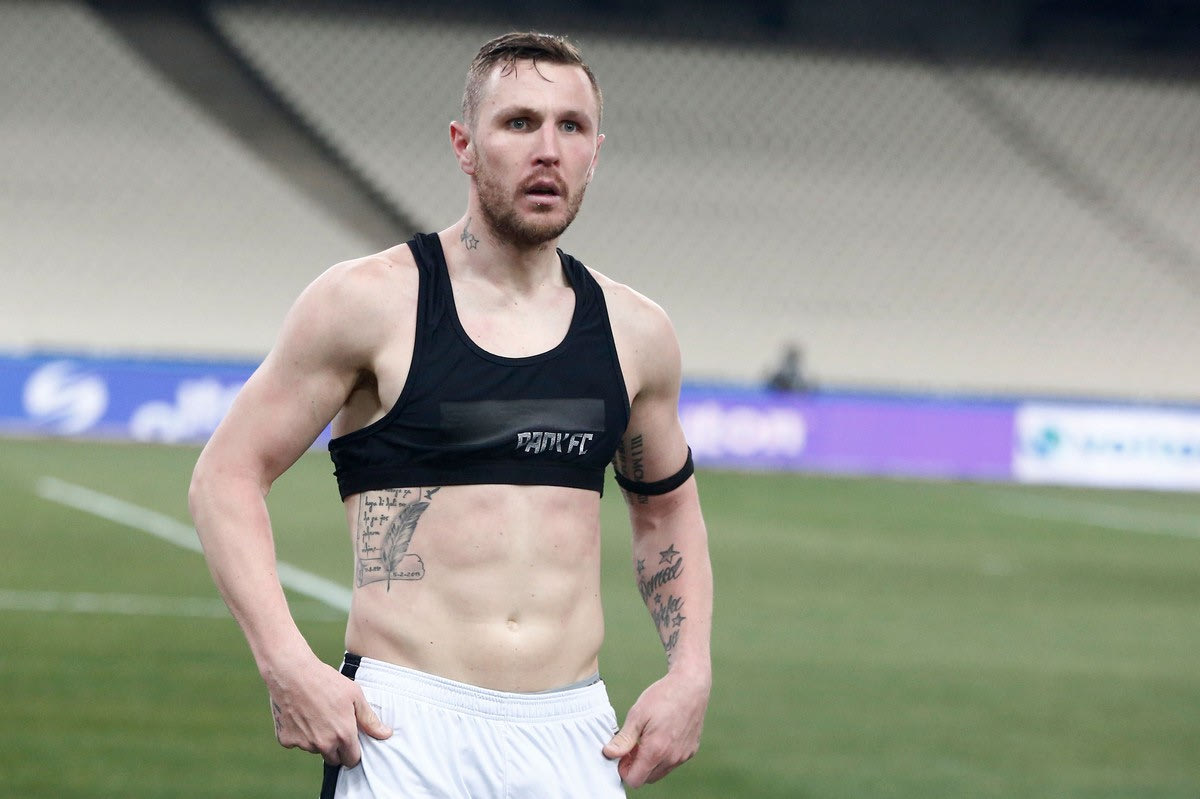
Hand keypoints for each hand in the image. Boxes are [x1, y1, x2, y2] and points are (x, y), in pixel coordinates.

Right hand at [266, 655, 391, 766]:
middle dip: (336, 749)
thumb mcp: (354, 695)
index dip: (352, 751)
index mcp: (343, 735)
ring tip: (316, 714)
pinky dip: (299, 734)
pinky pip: (296, 743)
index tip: (350, 740)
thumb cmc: (326, 681)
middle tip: (333, 726)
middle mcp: (324, 744)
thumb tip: (386, 734)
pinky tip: (300, 714)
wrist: (292, 673)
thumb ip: (369, 719)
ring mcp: (304, 744)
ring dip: (317, 740)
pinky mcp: (286, 740)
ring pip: (315, 750)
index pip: (352, 760)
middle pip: (333, 759)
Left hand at [602, 671, 709, 787]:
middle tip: (633, 744)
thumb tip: (609, 753)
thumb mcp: (637, 714)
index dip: (624, 770)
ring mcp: (683, 755)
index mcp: (656, 750)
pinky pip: (673, 762)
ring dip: (650, 762)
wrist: (690, 685)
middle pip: (647, 778)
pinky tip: (662, 735)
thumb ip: (624, 739)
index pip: (635, 780)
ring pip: (660, 771)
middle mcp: (672, 758)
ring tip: (647, 738)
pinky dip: (664, 755)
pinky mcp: (691, 750)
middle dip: (637, 766)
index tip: (623, 753)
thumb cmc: (663, 696)